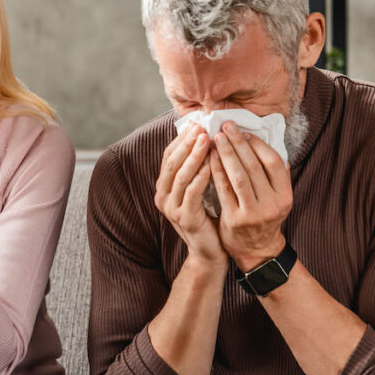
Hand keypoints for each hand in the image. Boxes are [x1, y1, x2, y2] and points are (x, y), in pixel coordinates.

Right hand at [155, 124, 225, 266]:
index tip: (196, 123)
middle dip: (187, 143)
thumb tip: (204, 137)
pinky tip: (213, 163)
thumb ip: (197, 168)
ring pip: (180, 175)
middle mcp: (162, 197)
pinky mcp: (184, 218)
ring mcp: (171, 209)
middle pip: (172, 163)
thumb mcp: (199, 189)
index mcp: (163, 187)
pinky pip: (192, 192)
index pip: (168, 156)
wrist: (209, 252)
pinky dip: (201, 175)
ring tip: (207, 140)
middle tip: (201, 127)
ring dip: (194, 155)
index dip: (181, 139)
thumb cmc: (208, 217)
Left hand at [209, 121, 291, 271]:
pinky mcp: (235, 219)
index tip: (244, 131)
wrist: (256, 250)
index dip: (258, 144)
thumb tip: (261, 140)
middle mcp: (273, 204)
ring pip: (238, 176)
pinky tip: (209, 158)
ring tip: (216, 138)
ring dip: (226, 154)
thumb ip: (273, 174)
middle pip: (254, 166)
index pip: (274, 162)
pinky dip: (216, 171)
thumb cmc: (264, 216)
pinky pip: (224, 189)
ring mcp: (254, 213)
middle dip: (239, 143)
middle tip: (226, 126)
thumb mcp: (277, 197)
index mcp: (285, 195)